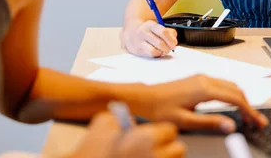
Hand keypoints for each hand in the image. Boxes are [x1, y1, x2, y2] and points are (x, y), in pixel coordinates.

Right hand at [69, 111, 185, 157]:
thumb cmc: (92, 150)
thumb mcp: (102, 123)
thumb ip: (121, 117)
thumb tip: (131, 121)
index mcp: (147, 139)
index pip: (171, 131)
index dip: (161, 132)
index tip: (153, 135)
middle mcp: (156, 157)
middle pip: (179, 150)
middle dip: (168, 149)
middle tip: (153, 150)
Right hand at [123, 20, 177, 57]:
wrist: (131, 33)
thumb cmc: (149, 31)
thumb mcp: (158, 27)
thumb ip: (169, 32)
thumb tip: (174, 41)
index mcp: (150, 24)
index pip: (163, 32)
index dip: (170, 40)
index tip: (174, 44)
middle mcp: (143, 32)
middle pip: (159, 43)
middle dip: (167, 48)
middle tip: (169, 49)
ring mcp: (139, 42)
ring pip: (154, 51)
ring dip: (161, 52)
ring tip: (162, 51)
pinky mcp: (137, 50)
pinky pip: (150, 55)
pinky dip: (156, 55)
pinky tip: (156, 52)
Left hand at [131, 75, 268, 133]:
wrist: (145, 98)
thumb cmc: (160, 109)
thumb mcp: (185, 120)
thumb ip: (210, 122)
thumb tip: (230, 125)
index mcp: (204, 88)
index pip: (235, 98)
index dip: (250, 111)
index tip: (258, 122)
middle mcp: (204, 79)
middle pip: (236, 90)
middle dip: (249, 105)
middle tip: (256, 121)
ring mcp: (201, 77)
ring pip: (229, 85)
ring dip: (241, 99)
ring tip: (247, 115)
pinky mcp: (197, 79)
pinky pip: (221, 84)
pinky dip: (231, 94)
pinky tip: (232, 105)